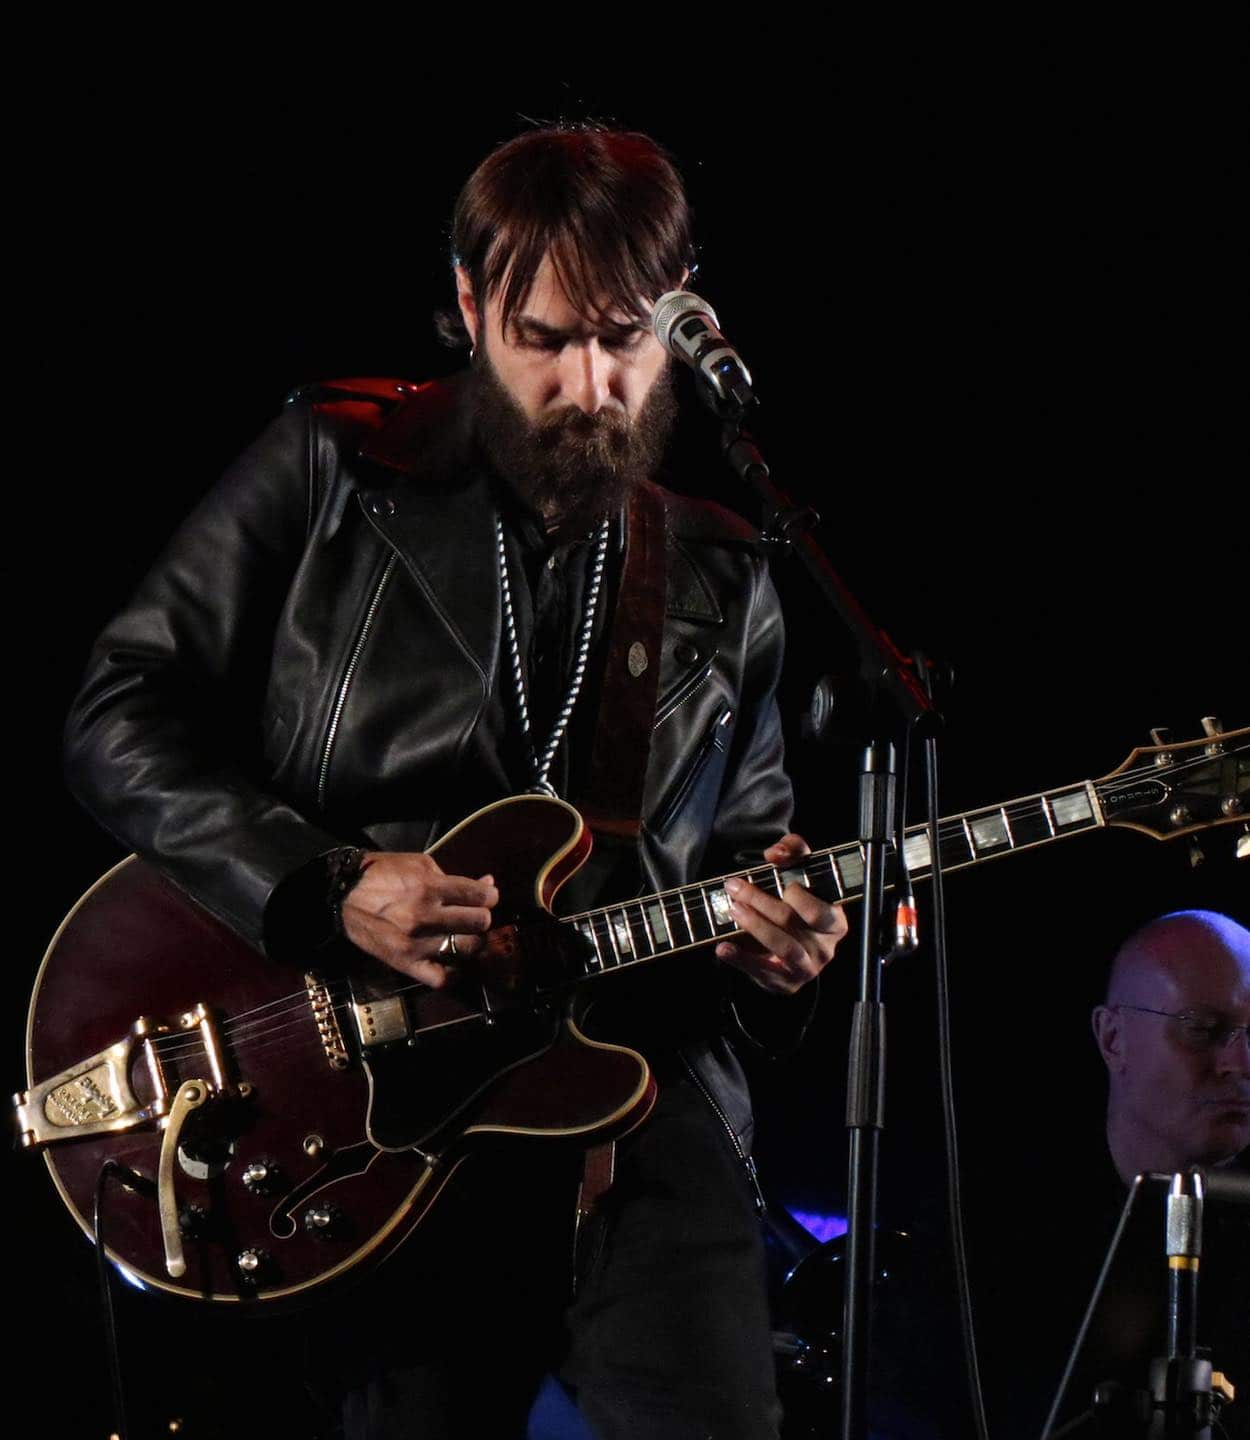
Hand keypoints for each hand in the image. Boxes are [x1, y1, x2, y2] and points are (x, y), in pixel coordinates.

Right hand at [339, 852, 498, 986]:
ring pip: (467, 949)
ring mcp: (416, 943)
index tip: (486, 896)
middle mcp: (425, 915)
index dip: (490, 895)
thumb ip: (455, 876)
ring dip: (472, 941)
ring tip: (465, 935)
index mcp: (429, 886)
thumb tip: (487, 883)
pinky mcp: (405, 963)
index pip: (481, 896)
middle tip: (475, 915)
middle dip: (483, 916)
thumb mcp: (419, 864)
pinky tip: (453, 960)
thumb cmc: (383, 874)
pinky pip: (442, 979)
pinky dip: (454, 972)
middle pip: (480, 922)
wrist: (342, 895)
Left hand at [714, 834, 847, 994]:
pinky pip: (762, 972)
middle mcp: (825, 948)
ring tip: (733, 909)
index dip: (795, 893)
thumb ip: (793, 852)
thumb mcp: (799, 872)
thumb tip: (776, 852)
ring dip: (754, 925)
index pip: (817, 909)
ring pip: (782, 946)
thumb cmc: (796, 903)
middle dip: (760, 901)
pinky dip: (740, 959)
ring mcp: (807, 968)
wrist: (789, 946)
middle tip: (735, 887)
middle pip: (792, 922)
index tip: (773, 877)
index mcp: (835, 922)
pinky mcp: (785, 983)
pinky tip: (723, 947)